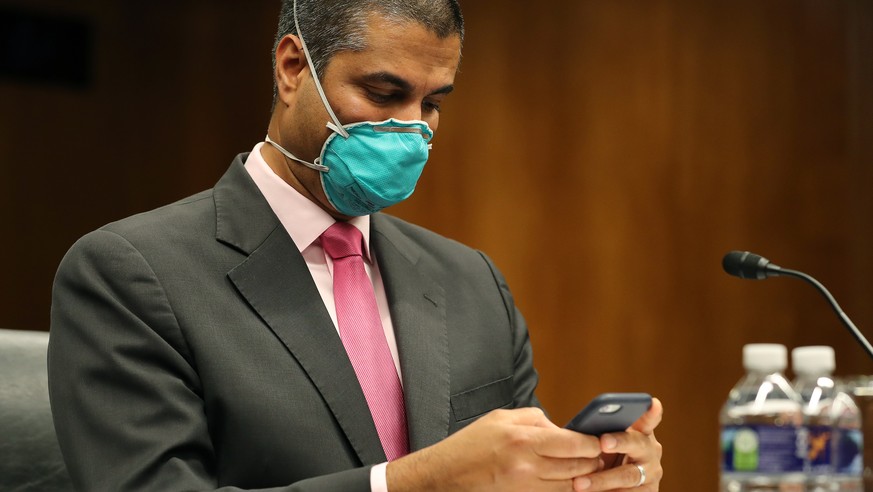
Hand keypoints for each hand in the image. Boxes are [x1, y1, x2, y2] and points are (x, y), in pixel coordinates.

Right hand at [388, 407, 602, 491]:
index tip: (600, 439)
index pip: (573, 443)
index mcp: (523, 439)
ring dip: (584, 477)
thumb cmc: (471, 443)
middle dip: (594, 460)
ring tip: (591, 467)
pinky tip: (571, 480)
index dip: (592, 442)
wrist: (446, 475)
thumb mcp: (502, 418)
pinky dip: (565, 487)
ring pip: (569, 484)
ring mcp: (526, 486)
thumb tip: (560, 428)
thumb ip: (536, 419)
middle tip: (602, 454)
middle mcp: (527, 466)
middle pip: (577, 466)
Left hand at [573, 397, 663, 490]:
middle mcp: (650, 450)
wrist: (609, 484)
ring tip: (579, 483)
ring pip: (628, 476)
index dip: (650, 412)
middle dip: (620, 441)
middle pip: (637, 444)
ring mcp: (652, 473)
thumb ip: (596, 433)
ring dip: (603, 479)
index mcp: (640, 431)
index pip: (649, 418)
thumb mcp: (600, 441)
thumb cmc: (602, 455)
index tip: (651, 403)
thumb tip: (573, 432)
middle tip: (602, 442)